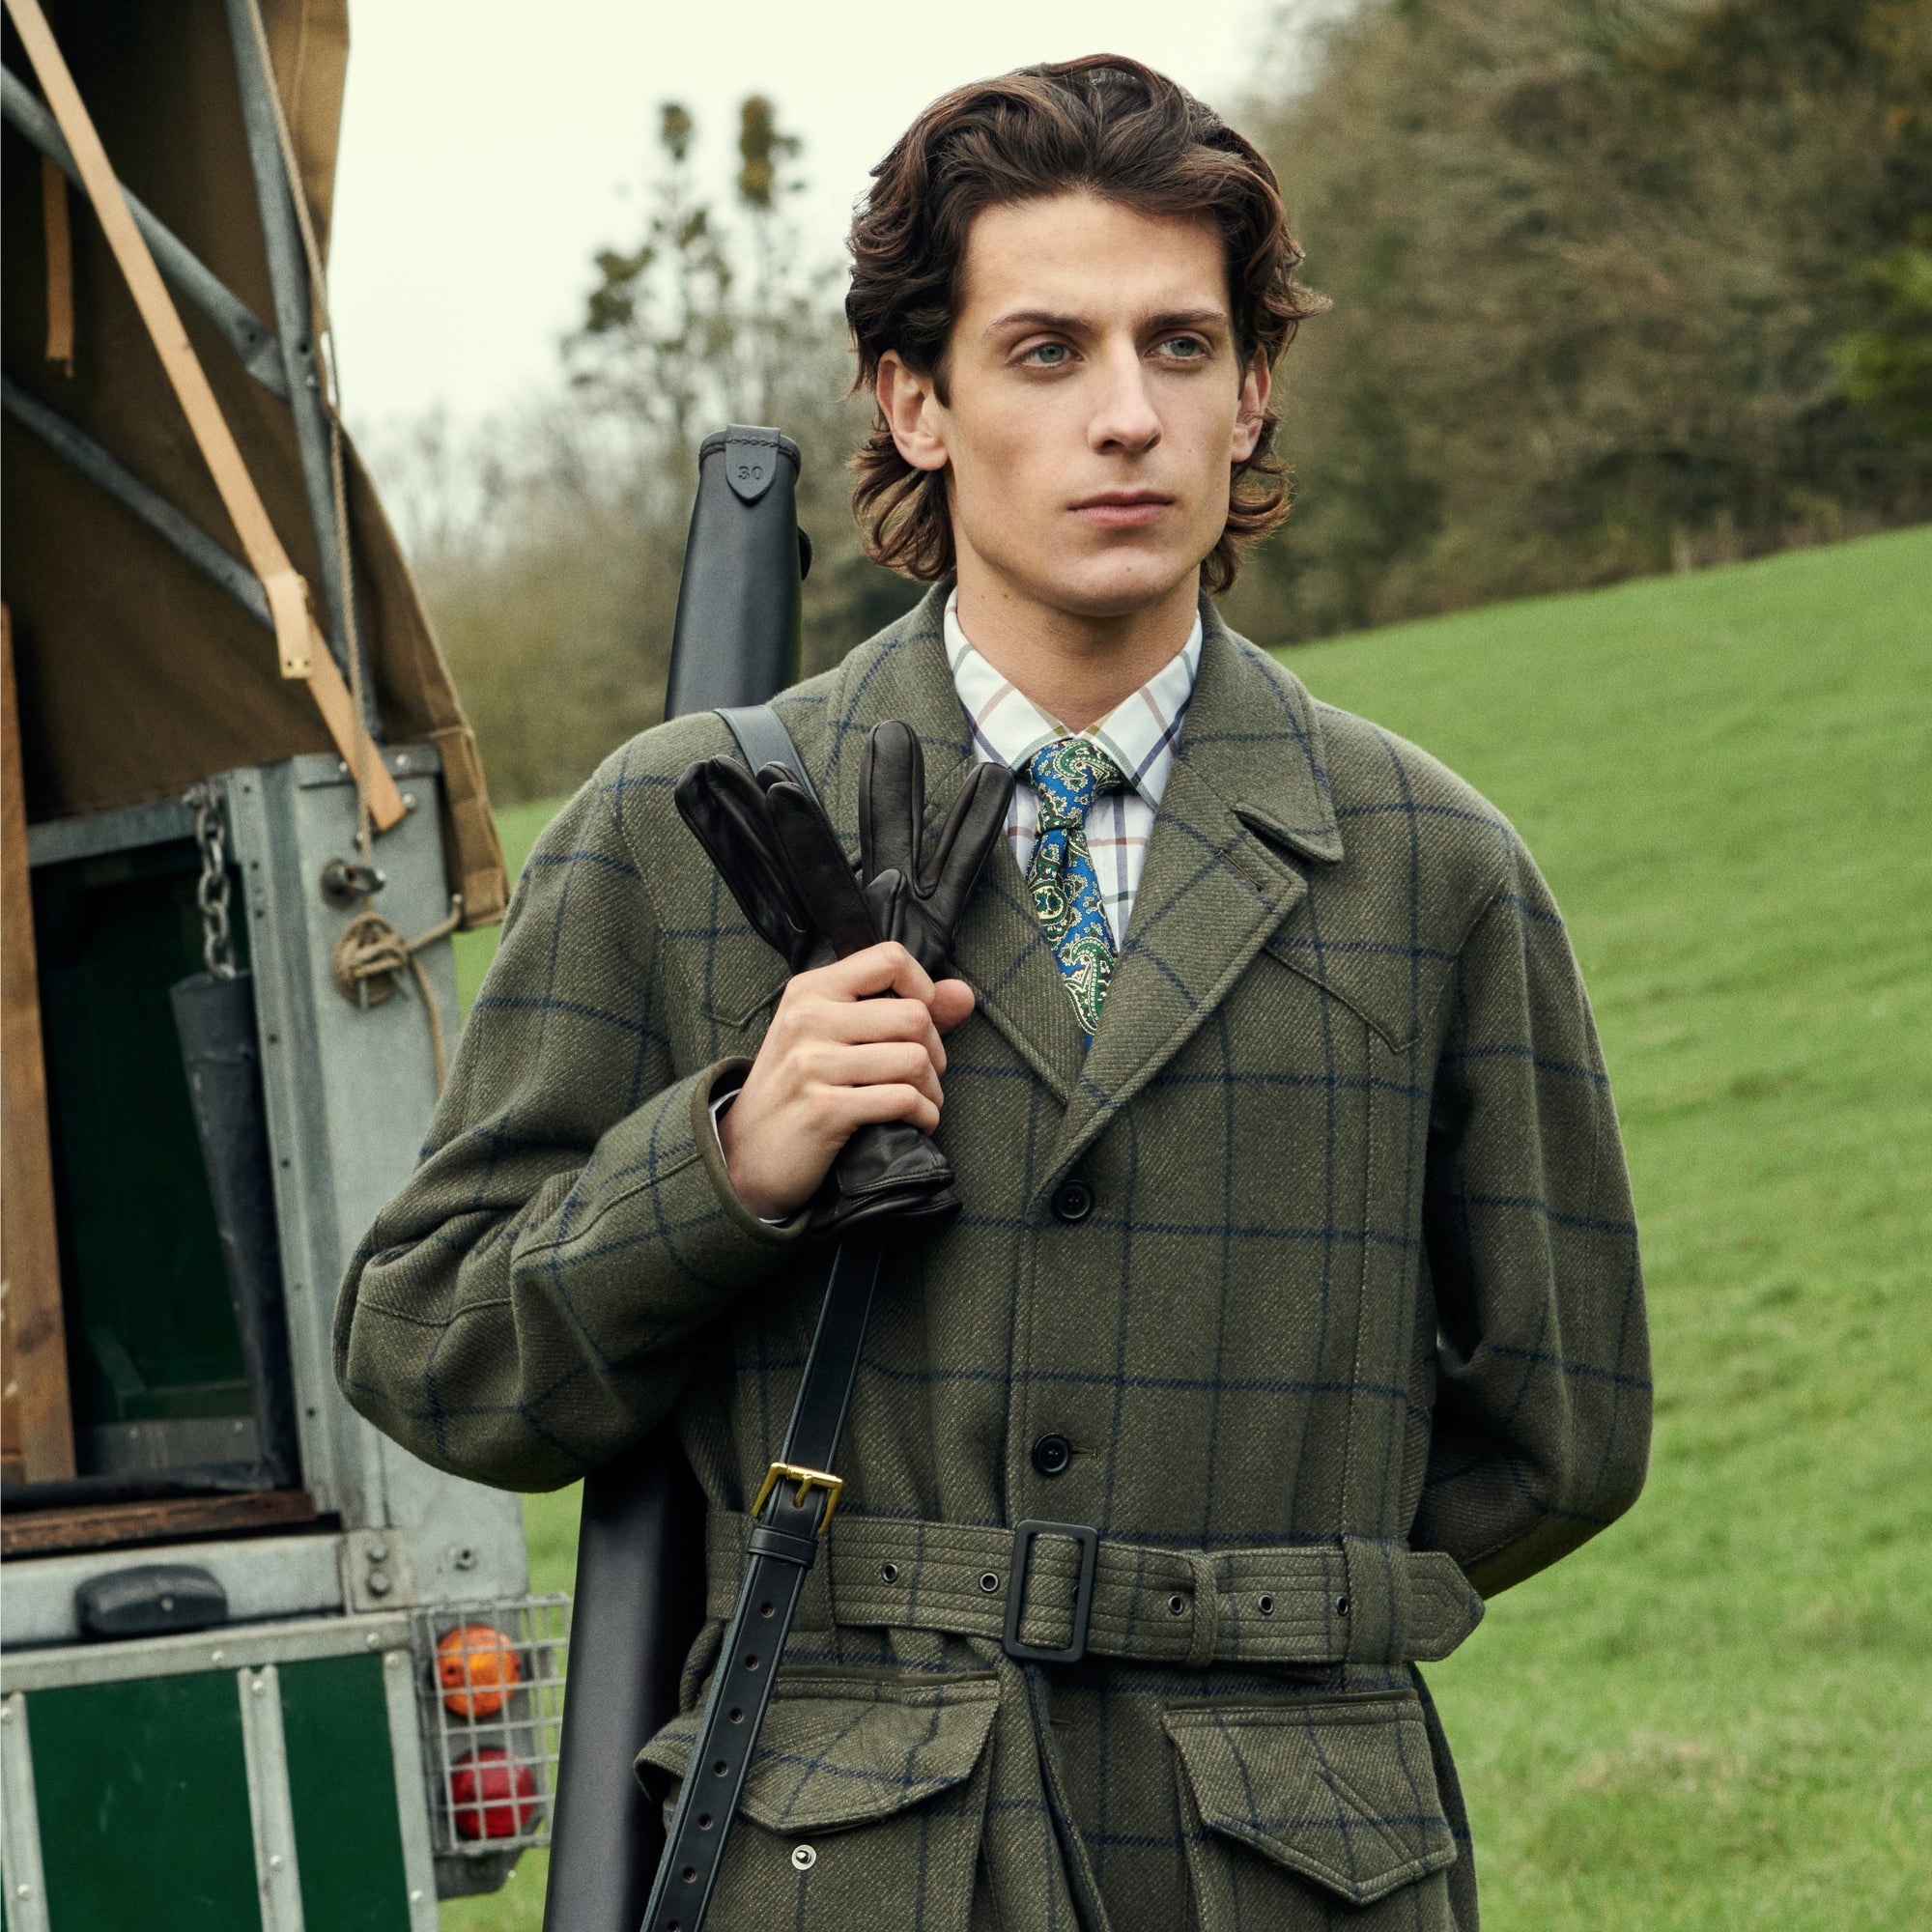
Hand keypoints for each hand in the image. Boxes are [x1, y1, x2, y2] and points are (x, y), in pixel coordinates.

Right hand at [719, 941, 975, 1220]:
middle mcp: (809, 1019)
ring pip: (913, 1060)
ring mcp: (813, 1064)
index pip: (889, 958)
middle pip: (913, 1015)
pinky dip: (924, 1115)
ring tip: (923, 1102)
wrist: (745, 1154)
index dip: (924, 987)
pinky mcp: (825, 1109)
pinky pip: (902, 1100)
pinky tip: (916, 1122)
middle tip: (925, 1075)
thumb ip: (899, 1009)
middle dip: (936, 1052)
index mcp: (811, 990)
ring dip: (932, 1090)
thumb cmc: (797, 1089)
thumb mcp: (832, 1037)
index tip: (923, 1021)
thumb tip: (964, 993)